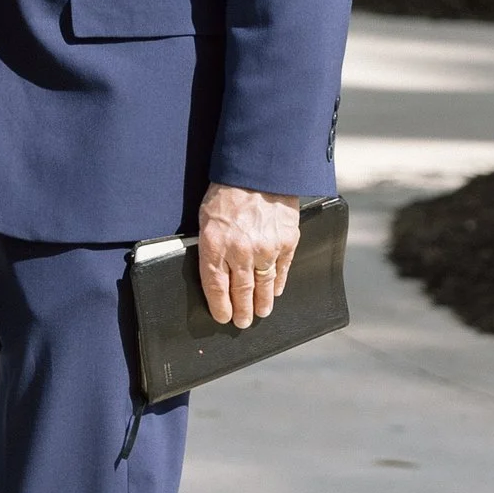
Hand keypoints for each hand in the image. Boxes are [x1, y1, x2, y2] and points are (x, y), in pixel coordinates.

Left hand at [195, 185, 300, 328]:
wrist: (259, 170)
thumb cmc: (228, 191)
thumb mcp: (207, 217)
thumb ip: (211, 245)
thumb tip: (214, 271)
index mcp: (215, 245)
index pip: (215, 286)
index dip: (219, 306)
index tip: (222, 317)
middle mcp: (240, 251)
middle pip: (240, 291)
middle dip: (241, 311)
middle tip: (242, 322)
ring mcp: (266, 248)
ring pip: (263, 285)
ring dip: (262, 303)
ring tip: (261, 313)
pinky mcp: (286, 242)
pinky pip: (282, 270)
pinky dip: (278, 284)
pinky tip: (276, 291)